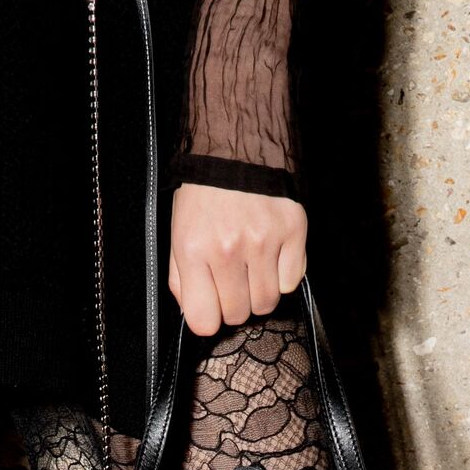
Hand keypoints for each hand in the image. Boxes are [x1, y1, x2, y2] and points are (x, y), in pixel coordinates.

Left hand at [168, 183, 306, 337]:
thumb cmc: (204, 195)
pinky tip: (271, 254)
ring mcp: (263, 241)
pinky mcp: (292, 232)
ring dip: (260, 292)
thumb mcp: (178, 234)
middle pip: (239, 314)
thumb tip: (196, 315)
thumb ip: (181, 279)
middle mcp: (228, 249)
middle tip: (234, 281)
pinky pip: (291, 281)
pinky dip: (283, 275)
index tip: (213, 307)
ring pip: (267, 303)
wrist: (236, 148)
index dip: (209, 319)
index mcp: (194, 251)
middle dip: (235, 304)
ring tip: (252, 268)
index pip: (204, 321)